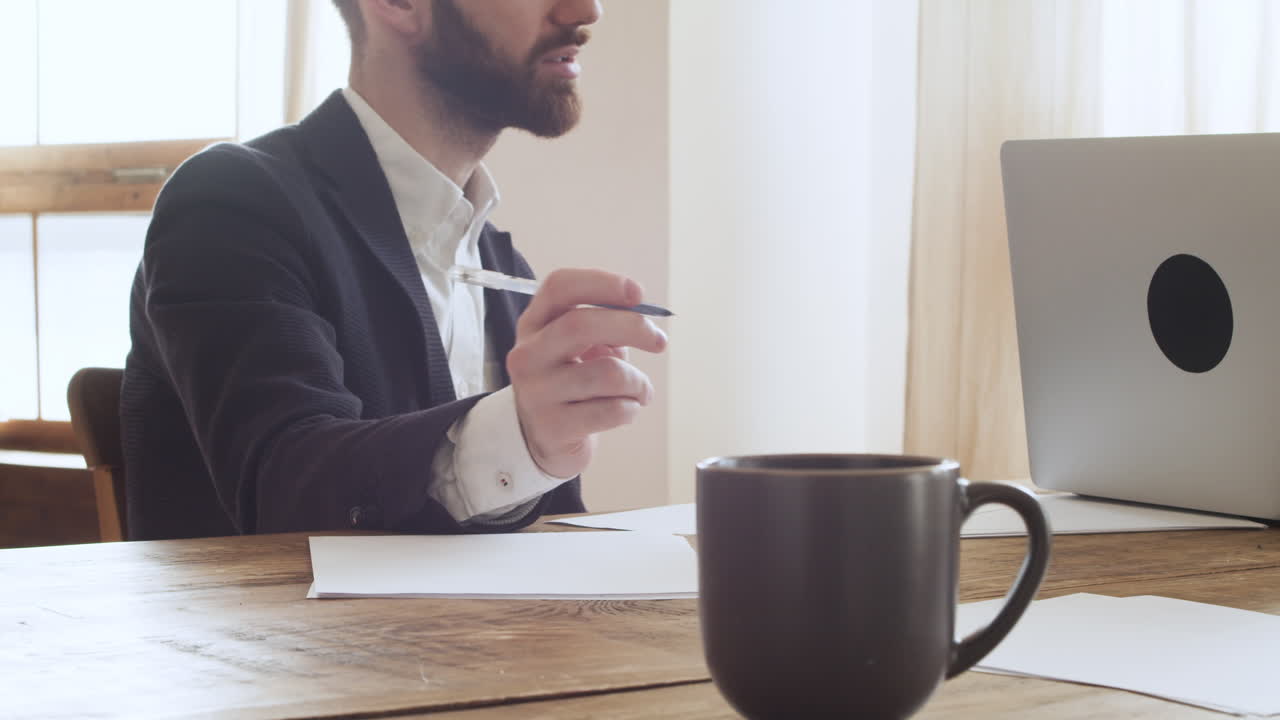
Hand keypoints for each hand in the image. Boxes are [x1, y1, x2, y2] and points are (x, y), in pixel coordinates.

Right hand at [506, 268, 667, 478]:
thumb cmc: (572, 382)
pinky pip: (612, 410)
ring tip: (641, 391)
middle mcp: (527, 354)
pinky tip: (627, 410)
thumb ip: (606, 328)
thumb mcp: (581, 348)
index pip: (559, 287)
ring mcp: (536, 392)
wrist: (542, 438)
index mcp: (534, 324)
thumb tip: (644, 323)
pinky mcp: (553, 428)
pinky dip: (631, 408)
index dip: (602, 283)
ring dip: (638, 382)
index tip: (638, 294)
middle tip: (659, 341)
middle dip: (632, 327)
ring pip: (607, 373)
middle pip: (580, 325)